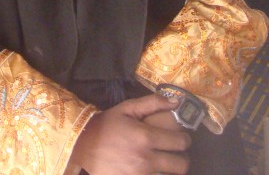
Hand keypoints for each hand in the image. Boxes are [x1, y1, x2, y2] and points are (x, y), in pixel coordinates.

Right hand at [70, 93, 190, 174]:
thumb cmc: (108, 125)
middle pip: (181, 166)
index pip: (180, 142)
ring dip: (170, 170)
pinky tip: (151, 169)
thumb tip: (176, 101)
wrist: (83, 145)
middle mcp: (146, 158)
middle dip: (182, 159)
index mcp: (145, 137)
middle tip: (176, 153)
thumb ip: (152, 103)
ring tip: (164, 163)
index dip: (185, 140)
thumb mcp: (127, 108)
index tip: (181, 138)